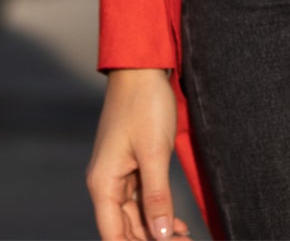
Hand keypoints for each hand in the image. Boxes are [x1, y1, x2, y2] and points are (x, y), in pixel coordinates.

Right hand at [87, 68, 191, 240]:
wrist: (141, 66)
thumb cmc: (144, 103)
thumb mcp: (154, 151)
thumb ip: (157, 196)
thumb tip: (162, 236)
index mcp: (103, 183)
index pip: (114, 236)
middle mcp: (106, 183)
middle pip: (125, 229)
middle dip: (153, 240)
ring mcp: (118, 174)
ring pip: (135, 217)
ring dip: (158, 230)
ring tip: (186, 238)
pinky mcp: (131, 165)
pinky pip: (141, 200)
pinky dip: (158, 213)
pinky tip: (178, 224)